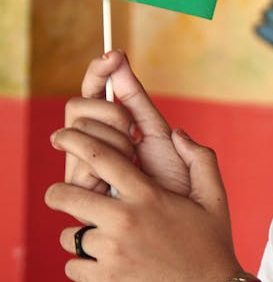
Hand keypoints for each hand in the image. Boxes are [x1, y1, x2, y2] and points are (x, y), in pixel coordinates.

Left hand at [46, 126, 242, 281]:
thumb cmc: (213, 246)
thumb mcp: (215, 199)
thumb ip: (201, 160)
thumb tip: (177, 132)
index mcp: (147, 195)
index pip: (99, 156)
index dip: (73, 140)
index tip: (60, 137)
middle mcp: (125, 219)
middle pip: (65, 195)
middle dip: (56, 193)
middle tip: (59, 196)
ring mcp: (113, 252)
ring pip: (68, 236)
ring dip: (77, 236)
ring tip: (94, 239)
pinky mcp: (107, 280)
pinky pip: (72, 267)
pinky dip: (82, 266)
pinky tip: (99, 264)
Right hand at [65, 52, 189, 195]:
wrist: (185, 225)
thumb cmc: (177, 185)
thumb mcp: (161, 137)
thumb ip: (137, 99)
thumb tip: (117, 56)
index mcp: (112, 131)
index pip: (93, 93)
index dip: (99, 72)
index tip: (113, 56)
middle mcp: (91, 147)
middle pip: (78, 108)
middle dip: (111, 115)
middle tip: (134, 135)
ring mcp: (81, 169)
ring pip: (78, 132)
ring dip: (114, 143)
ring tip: (135, 166)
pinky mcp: (78, 192)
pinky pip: (79, 162)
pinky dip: (106, 168)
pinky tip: (119, 186)